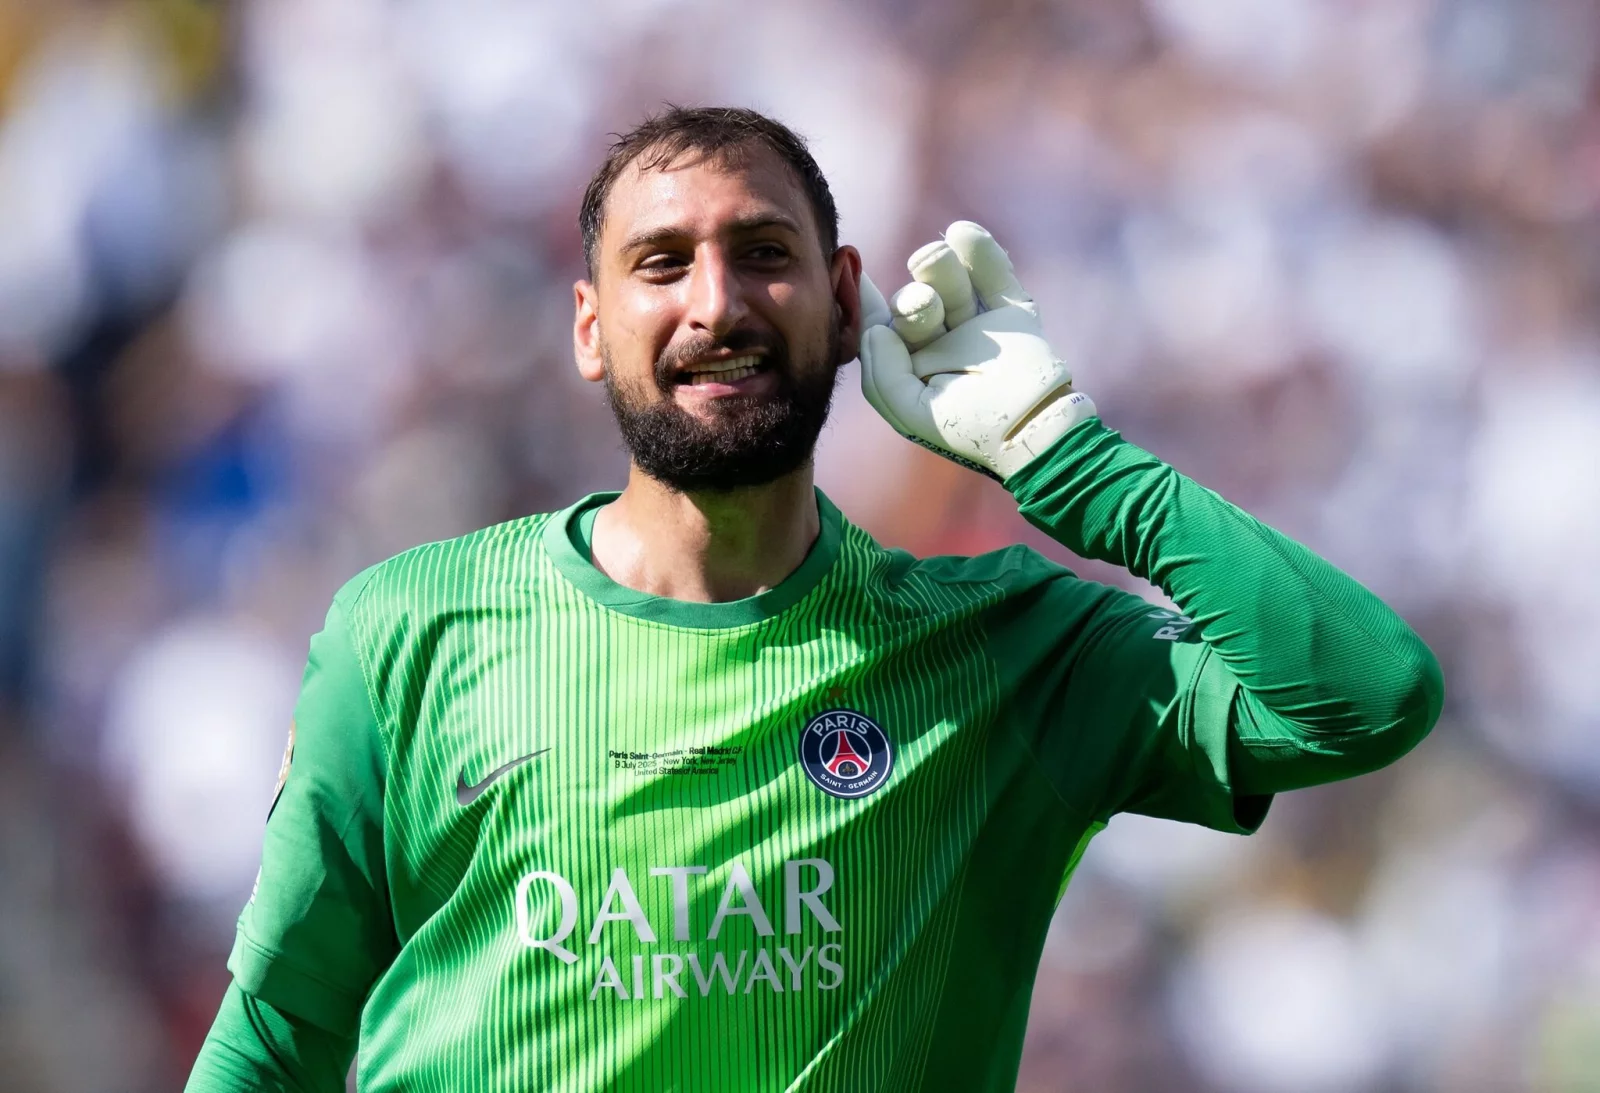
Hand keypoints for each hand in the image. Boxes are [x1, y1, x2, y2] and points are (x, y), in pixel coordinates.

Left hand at [857, 221, 1096, 482]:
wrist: (1030, 423)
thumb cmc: (965, 424)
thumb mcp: (906, 408)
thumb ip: (879, 371)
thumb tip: (875, 328)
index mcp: (912, 363)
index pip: (882, 323)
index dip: (865, 296)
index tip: (850, 263)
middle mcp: (941, 340)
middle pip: (915, 299)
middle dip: (915, 299)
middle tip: (925, 306)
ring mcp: (977, 322)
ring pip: (950, 279)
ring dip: (938, 265)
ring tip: (935, 257)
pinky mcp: (1012, 310)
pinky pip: (993, 272)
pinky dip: (980, 250)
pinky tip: (963, 234)